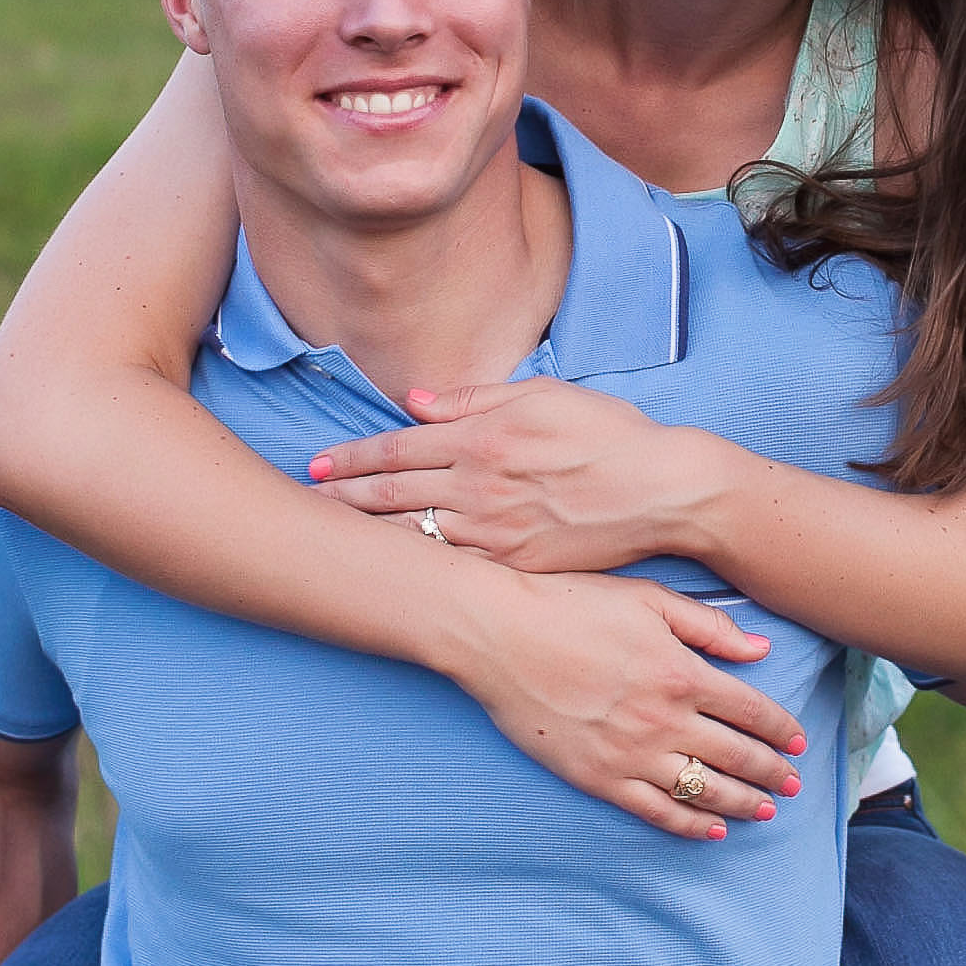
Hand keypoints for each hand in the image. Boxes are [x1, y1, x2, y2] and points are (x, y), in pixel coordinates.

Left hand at [305, 379, 719, 574]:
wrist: (664, 491)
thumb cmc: (609, 434)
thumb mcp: (544, 395)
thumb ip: (474, 399)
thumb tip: (416, 401)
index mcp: (482, 436)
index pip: (397, 446)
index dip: (352, 457)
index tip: (318, 463)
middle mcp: (479, 485)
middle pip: (391, 493)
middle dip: (341, 498)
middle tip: (302, 503)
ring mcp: (495, 531)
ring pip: (413, 534)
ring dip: (366, 535)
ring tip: (330, 538)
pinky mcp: (514, 564)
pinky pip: (452, 566)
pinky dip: (415, 565)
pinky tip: (390, 570)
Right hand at [430, 566, 812, 841]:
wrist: (499, 634)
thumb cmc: (570, 604)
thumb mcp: (646, 598)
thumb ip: (708, 626)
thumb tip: (762, 649)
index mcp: (681, 672)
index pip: (751, 710)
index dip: (781, 730)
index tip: (798, 743)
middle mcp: (664, 719)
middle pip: (737, 755)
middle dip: (772, 773)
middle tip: (794, 785)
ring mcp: (631, 753)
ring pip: (705, 789)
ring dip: (744, 803)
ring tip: (767, 811)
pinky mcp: (598, 777)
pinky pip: (657, 811)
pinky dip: (691, 824)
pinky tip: (714, 829)